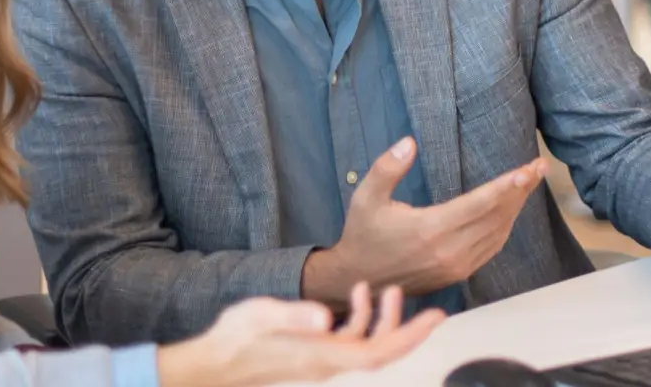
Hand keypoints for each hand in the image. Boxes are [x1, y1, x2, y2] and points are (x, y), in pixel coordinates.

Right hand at [156, 282, 442, 386]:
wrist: (214, 361)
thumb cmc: (235, 339)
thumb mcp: (262, 317)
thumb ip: (294, 316)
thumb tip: (325, 317)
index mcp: (322, 356)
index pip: (378, 352)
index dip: (410, 337)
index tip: (435, 320)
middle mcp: (328, 362)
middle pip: (381, 351)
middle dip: (409, 330)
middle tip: (435, 310)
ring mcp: (322, 358)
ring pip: (367, 344)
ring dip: (383, 319)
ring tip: (389, 288)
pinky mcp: (314, 351)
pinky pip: (349, 339)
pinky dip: (360, 317)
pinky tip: (358, 292)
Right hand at [301, 136, 546, 301]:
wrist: (359, 280)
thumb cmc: (363, 234)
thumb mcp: (365, 197)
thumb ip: (387, 168)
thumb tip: (409, 142)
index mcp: (430, 230)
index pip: (480, 205)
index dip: (507, 186)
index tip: (528, 169)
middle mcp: (449, 251)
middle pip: (496, 217)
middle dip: (521, 190)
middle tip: (539, 167)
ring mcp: (456, 266)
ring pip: (498, 233)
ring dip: (516, 207)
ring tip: (529, 181)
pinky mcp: (458, 274)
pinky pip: (492, 247)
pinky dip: (505, 225)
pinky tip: (511, 208)